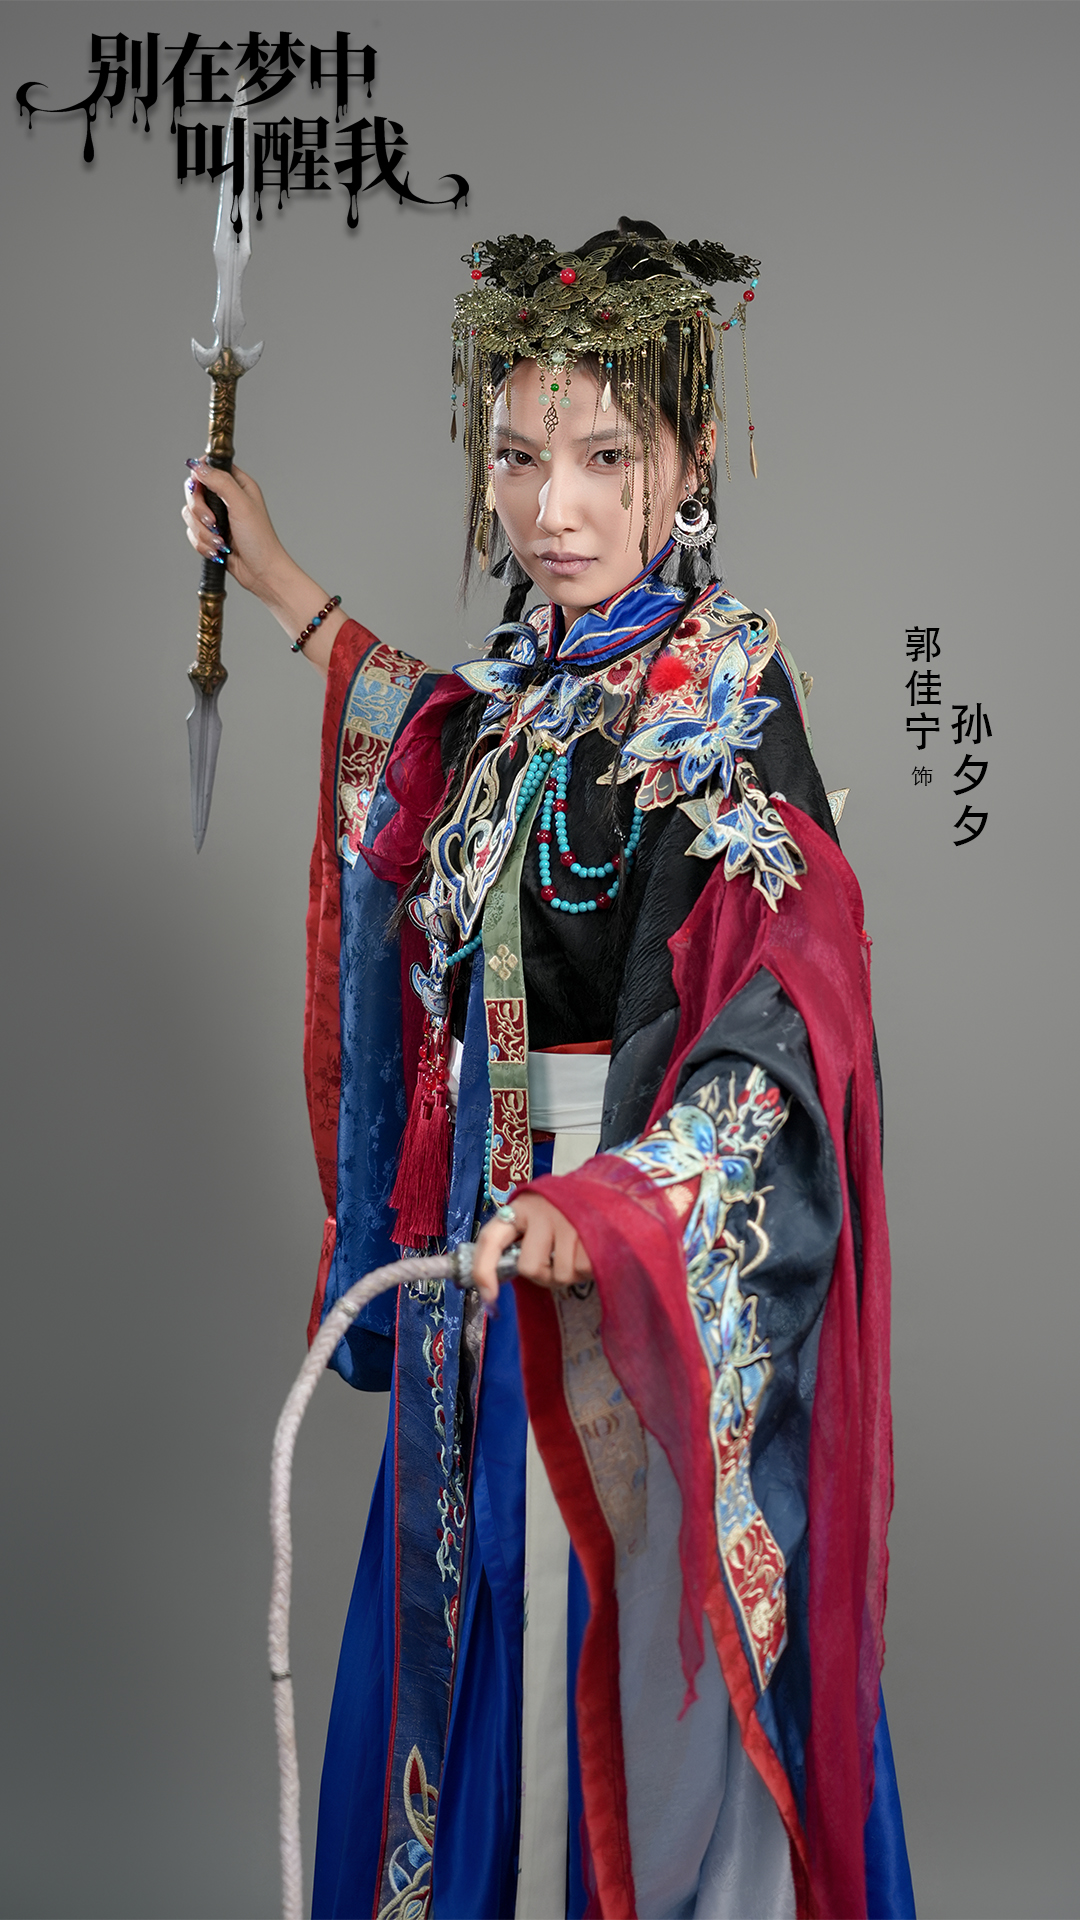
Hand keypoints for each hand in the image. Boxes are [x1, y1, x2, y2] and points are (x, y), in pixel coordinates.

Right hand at [181, 460, 287, 598]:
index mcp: (238, 485)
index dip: (200, 476)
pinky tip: (218, 551)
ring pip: (191, 515)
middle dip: (200, 512)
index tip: (199, 488)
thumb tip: (199, 466)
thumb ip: (221, 482)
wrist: (261, 572)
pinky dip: (203, 544)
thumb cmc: (260, 540)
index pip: (210, 467)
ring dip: (203, 532)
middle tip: (214, 522)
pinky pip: (193, 533)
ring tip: (220, 542)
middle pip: (194, 492)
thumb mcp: (241, 505)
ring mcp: (217, 516)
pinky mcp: (211, 534)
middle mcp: (226, 498)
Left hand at [471, 1193, 592, 1308]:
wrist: (605, 1188)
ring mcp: (567, 1219)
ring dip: (571, 1272)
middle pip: (530, 1268)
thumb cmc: (564, 1211)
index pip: (490, 1239)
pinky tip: (592, 1250)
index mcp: (519, 1208)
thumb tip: (496, 1288)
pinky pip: (584, 1269)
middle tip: (556, 1262)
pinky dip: (589, 1268)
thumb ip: (519, 1244)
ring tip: (578, 1251)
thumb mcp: (536, 1219)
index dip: (483, 1271)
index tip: (489, 1297)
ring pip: (561, 1275)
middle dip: (544, 1275)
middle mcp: (540, 1211)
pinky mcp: (592, 1229)